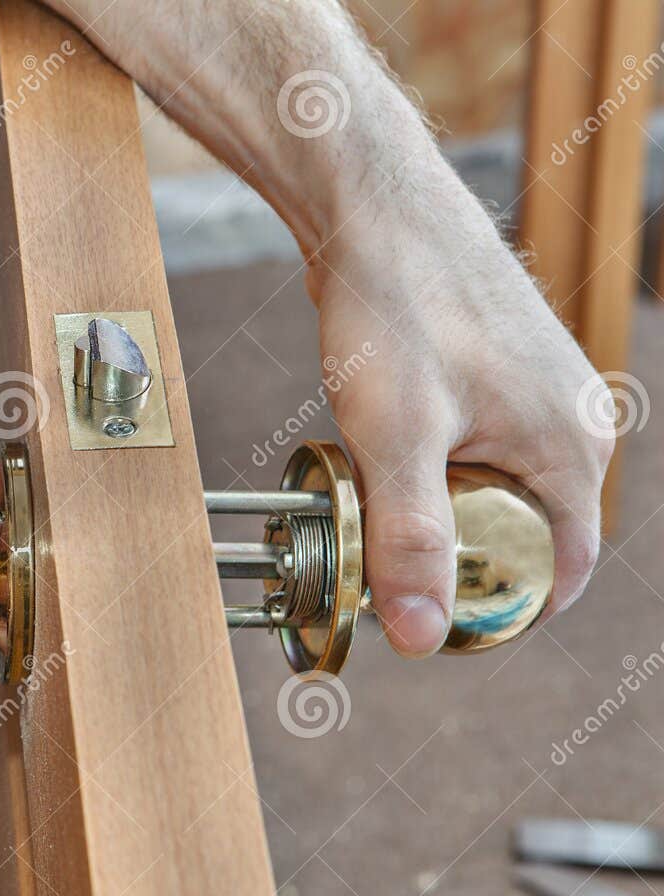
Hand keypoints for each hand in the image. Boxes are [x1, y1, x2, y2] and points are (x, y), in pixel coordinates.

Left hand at [307, 181, 609, 655]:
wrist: (371, 208)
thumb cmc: (395, 306)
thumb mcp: (396, 438)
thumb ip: (410, 540)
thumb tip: (419, 635)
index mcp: (575, 446)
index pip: (560, 571)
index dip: (497, 609)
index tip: (427, 621)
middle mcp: (576, 419)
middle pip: (524, 532)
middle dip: (457, 555)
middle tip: (381, 556)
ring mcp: (542, 391)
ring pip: (494, 489)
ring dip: (437, 508)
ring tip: (373, 494)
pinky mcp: (503, 373)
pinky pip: (476, 449)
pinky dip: (431, 465)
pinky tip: (380, 450)